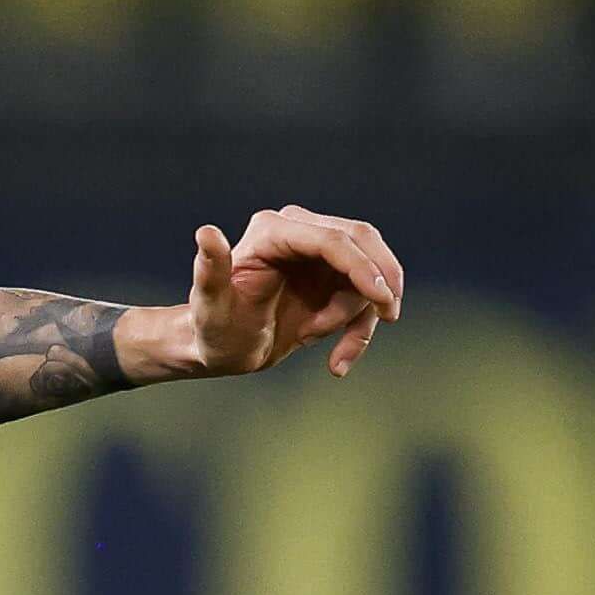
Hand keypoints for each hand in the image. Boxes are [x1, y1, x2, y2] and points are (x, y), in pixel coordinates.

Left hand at [146, 208, 404, 382]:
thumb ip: (210, 270)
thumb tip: (206, 233)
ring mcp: (318, 253)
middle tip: (388, 315)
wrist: (223, 349)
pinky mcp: (330, 277)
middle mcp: (298, 231)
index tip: (382, 299)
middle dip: (379, 279)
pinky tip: (338, 364)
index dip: (361, 266)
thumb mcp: (210, 306)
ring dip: (358, 317)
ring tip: (327, 351)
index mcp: (272, 231)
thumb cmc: (212, 329)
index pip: (330, 239)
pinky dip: (359, 331)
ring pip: (367, 273)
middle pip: (361, 241)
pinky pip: (362, 298)